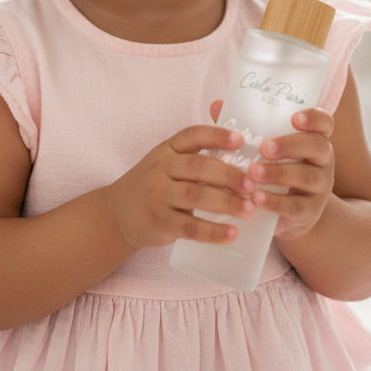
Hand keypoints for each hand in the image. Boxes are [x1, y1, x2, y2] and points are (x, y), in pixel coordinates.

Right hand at [104, 120, 256, 251]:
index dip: (216, 136)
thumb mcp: (167, 162)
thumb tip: (242, 155)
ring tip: (249, 209)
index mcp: (167, 149)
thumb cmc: (154, 184)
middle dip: (228, 175)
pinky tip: (232, 233)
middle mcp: (160, 169)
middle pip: (198, 167)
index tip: (240, 140)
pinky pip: (189, 227)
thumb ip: (196, 156)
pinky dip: (213, 231)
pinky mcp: (160, 222)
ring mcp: (158, 196)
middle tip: (252, 184)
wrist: (118, 213)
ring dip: (226, 202)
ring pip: (196, 196)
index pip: (192, 136)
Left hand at [247, 108, 335, 240]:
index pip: (324, 122)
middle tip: (263, 148)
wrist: (286, 214)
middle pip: (317, 146)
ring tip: (253, 173)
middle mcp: (322, 160)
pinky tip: (255, 198)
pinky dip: (275, 202)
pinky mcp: (310, 212)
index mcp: (313, 138)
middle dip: (290, 145)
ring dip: (279, 173)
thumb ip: (245, 127)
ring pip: (308, 177)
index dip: (313, 118)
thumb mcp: (263, 149)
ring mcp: (320, 187)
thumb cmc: (272, 170)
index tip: (294, 118)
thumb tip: (217, 105)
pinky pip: (296, 206)